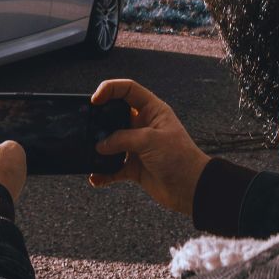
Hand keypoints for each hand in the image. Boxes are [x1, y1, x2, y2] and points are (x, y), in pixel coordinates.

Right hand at [89, 79, 210, 215]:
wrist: (191, 189)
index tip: (94, 99)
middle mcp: (143, 126)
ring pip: (111, 142)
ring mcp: (138, 146)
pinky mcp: (134, 167)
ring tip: (89, 152)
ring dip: (99, 149)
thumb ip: (123, 139)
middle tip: (87, 125)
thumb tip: (100, 146)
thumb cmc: (179, 158)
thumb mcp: (150, 141)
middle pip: (115, 115)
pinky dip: (103, 172)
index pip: (128, 90)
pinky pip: (113, 167)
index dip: (110, 89)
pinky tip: (95, 177)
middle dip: (99, 119)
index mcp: (152, 110)